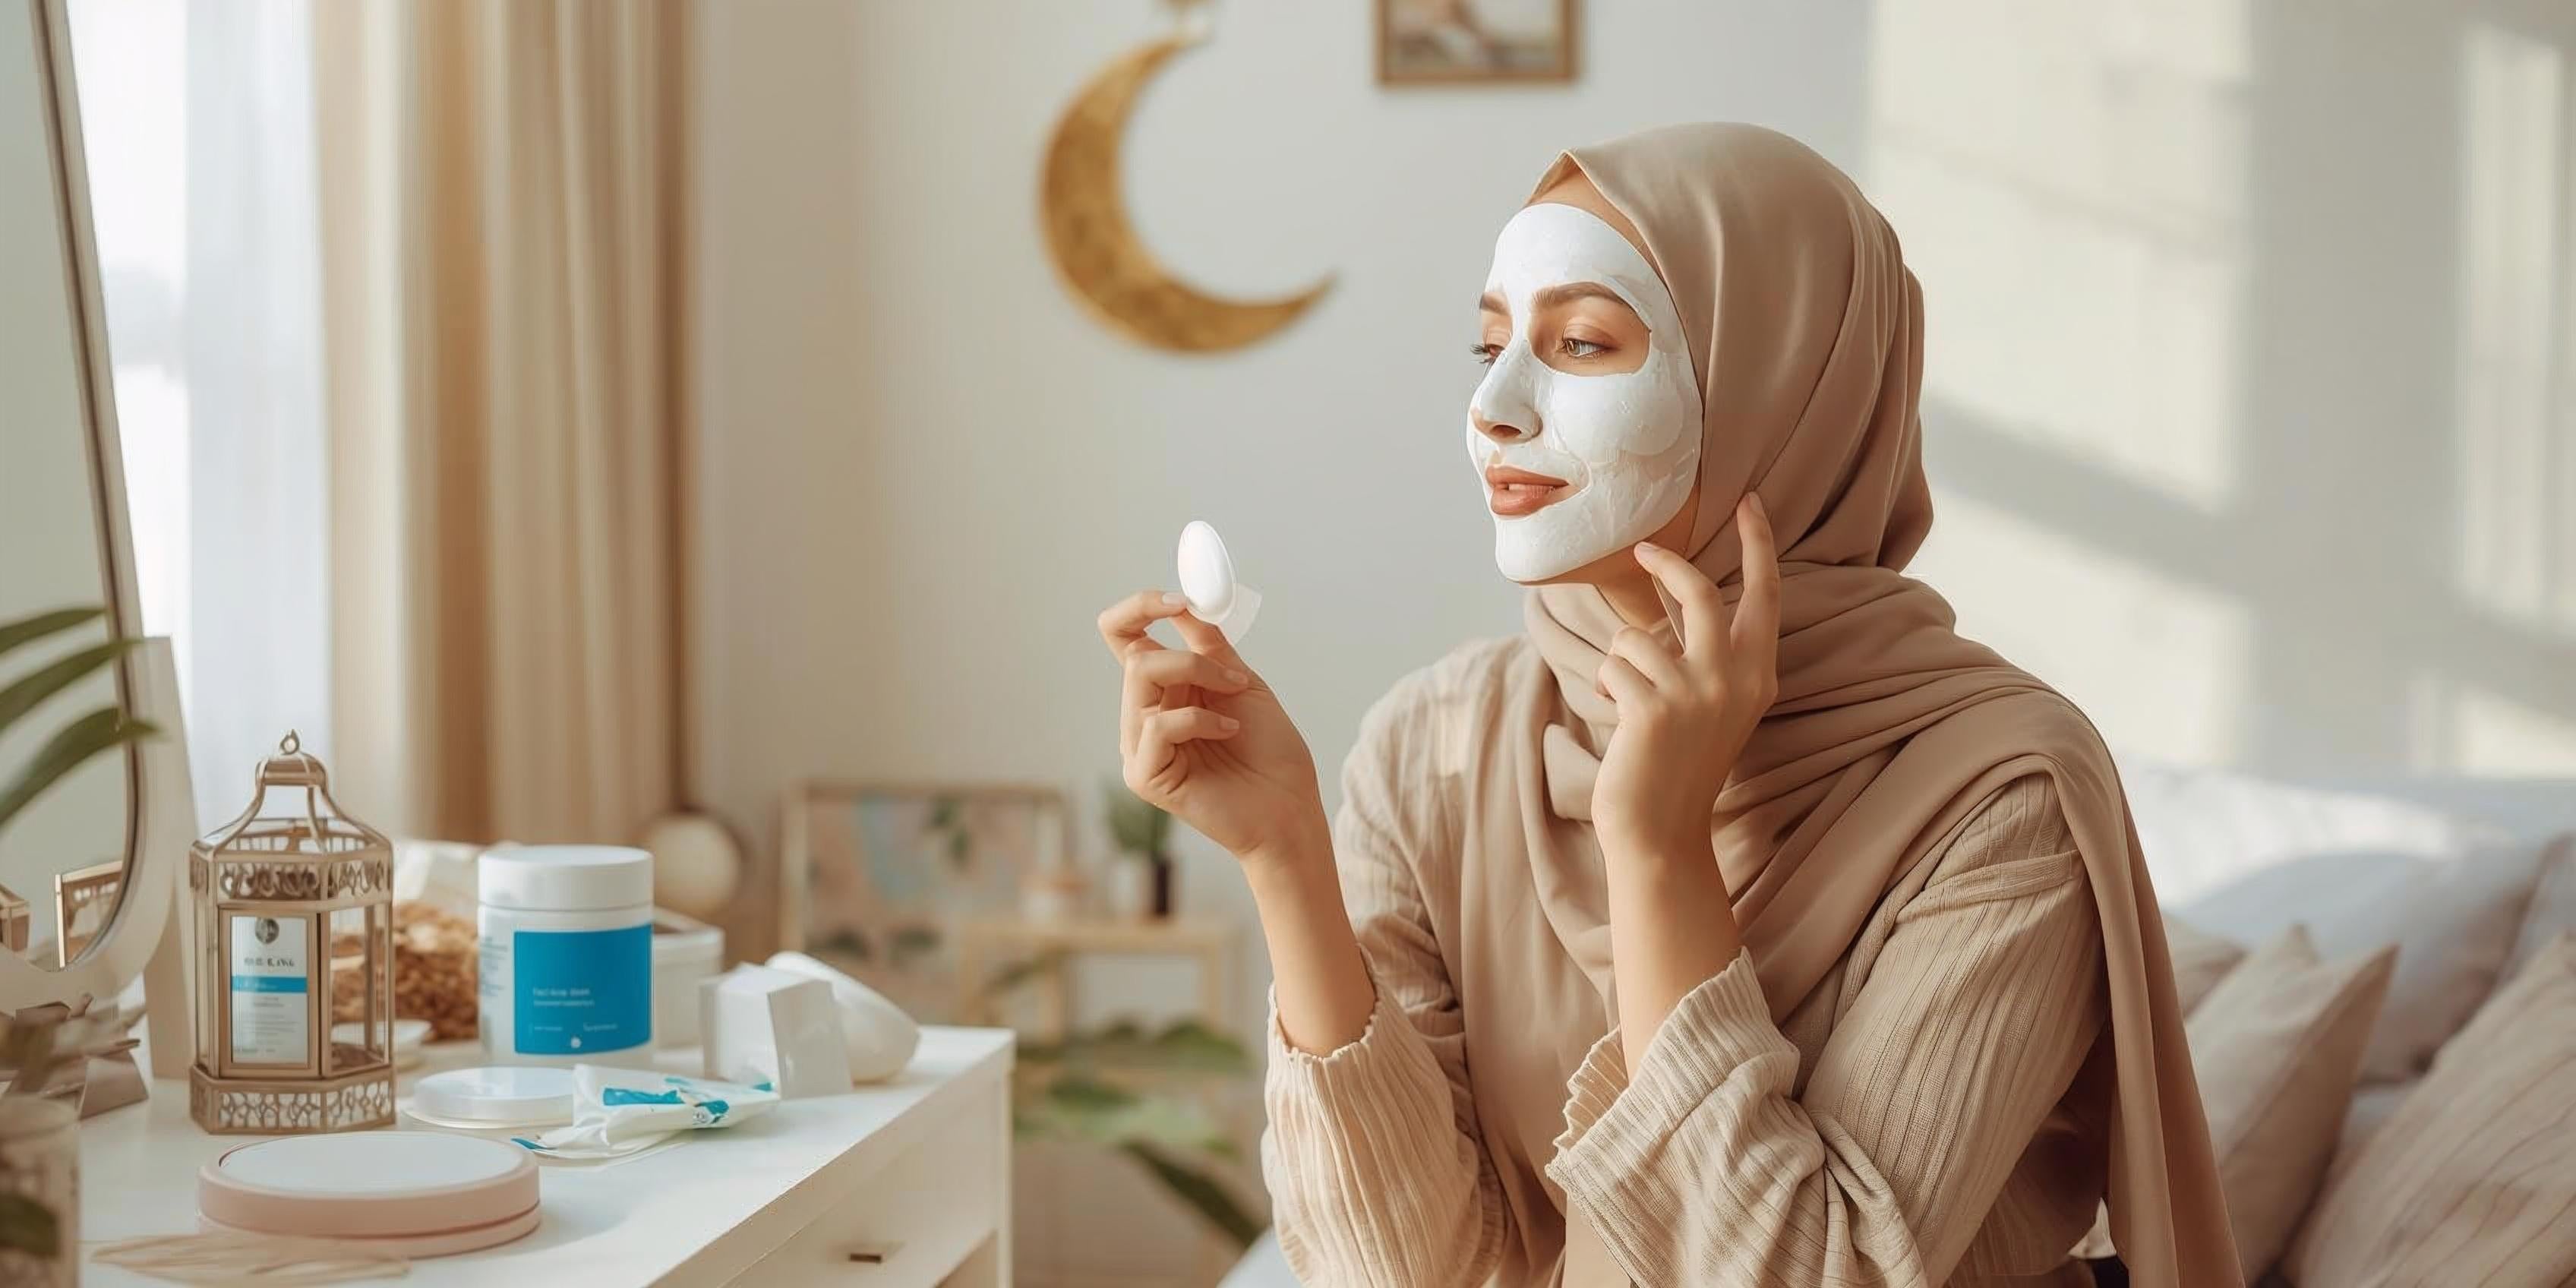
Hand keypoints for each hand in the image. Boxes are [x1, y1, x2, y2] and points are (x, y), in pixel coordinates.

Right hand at [1098, 591, 1327, 868]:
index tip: (1177, 601)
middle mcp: (1143, 716)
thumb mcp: (1241, 683)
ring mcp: (1139, 747)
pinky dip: (1198, 719)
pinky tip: (1228, 732)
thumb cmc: (1270, 751)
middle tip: (1233, 677)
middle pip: (1135, 656)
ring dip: (1199, 678)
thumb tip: (1185, 603)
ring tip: (1236, 706)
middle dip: (1190, 656)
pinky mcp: (1145, 774)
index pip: (1124, 637)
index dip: (1140, 608)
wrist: (1290, 806)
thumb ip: (1208, 645)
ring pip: (1141, 680)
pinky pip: (1156, 724)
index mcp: (1163, 690)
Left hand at [1590, 495, 1780, 860]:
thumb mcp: (1713, 704)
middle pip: (1700, 590)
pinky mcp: (1655, 706)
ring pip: (1639, 635)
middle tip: (1641, 549)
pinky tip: (1622, 719)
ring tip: (1631, 699)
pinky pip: (1617, 664)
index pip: (1765, 595)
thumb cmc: (1678, 762)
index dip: (1759, 544)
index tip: (1752, 500)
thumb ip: (1708, 654)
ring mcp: (1697, 692)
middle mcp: (1736, 678)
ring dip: (1623, 662)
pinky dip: (1609, 685)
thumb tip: (1682, 590)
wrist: (1661, 830)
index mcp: (1758, 675)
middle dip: (1666, 563)